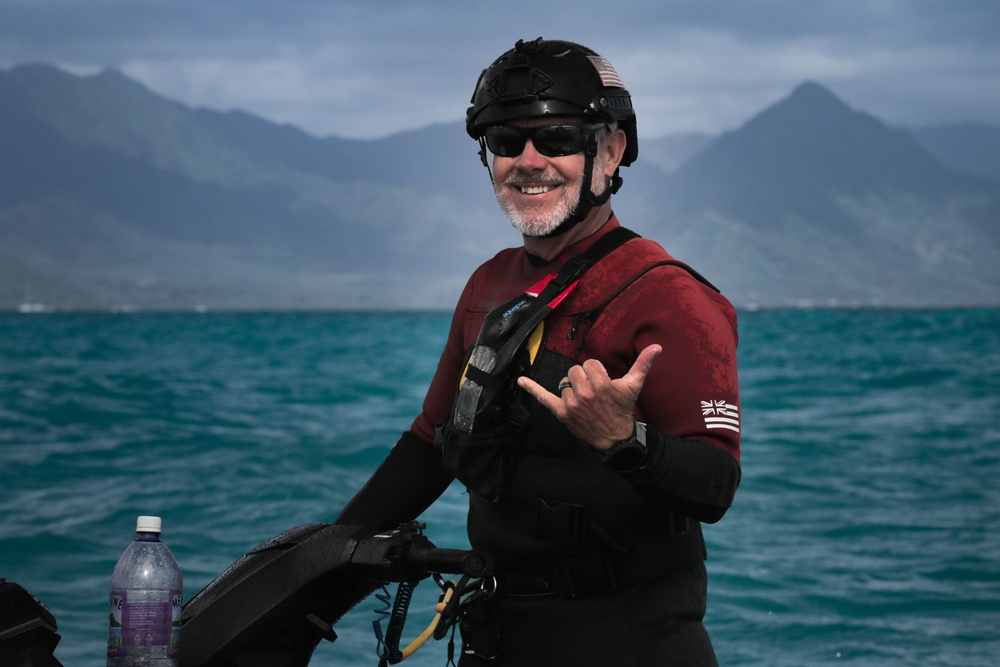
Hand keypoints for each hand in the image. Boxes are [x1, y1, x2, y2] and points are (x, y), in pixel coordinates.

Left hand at [516, 344, 661, 451]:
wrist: (614, 437)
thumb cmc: (622, 409)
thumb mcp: (633, 386)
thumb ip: (643, 364)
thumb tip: (656, 347)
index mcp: (601, 385)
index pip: (589, 364)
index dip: (596, 371)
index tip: (602, 381)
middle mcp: (585, 394)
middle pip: (575, 371)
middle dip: (583, 378)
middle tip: (593, 391)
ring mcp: (572, 404)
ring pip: (564, 383)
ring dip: (572, 388)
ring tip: (584, 399)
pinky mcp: (562, 413)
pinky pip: (544, 398)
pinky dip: (532, 389)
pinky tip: (521, 381)